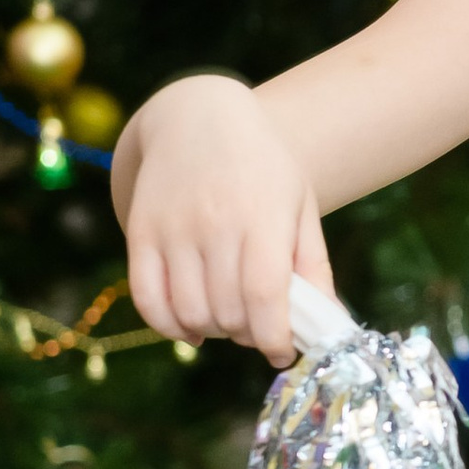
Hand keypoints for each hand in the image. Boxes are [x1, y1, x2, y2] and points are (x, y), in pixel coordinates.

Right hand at [116, 74, 332, 364]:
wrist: (198, 116)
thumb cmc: (261, 166)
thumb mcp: (299, 204)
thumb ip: (312, 265)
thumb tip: (327, 325)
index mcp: (262, 216)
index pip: (263, 296)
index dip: (273, 337)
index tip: (281, 353)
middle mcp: (214, 222)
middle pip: (228, 311)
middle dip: (247, 334)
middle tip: (257, 328)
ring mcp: (173, 228)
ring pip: (190, 312)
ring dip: (213, 331)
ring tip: (229, 320)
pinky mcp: (140, 232)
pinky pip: (147, 300)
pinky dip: (169, 326)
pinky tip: (191, 327)